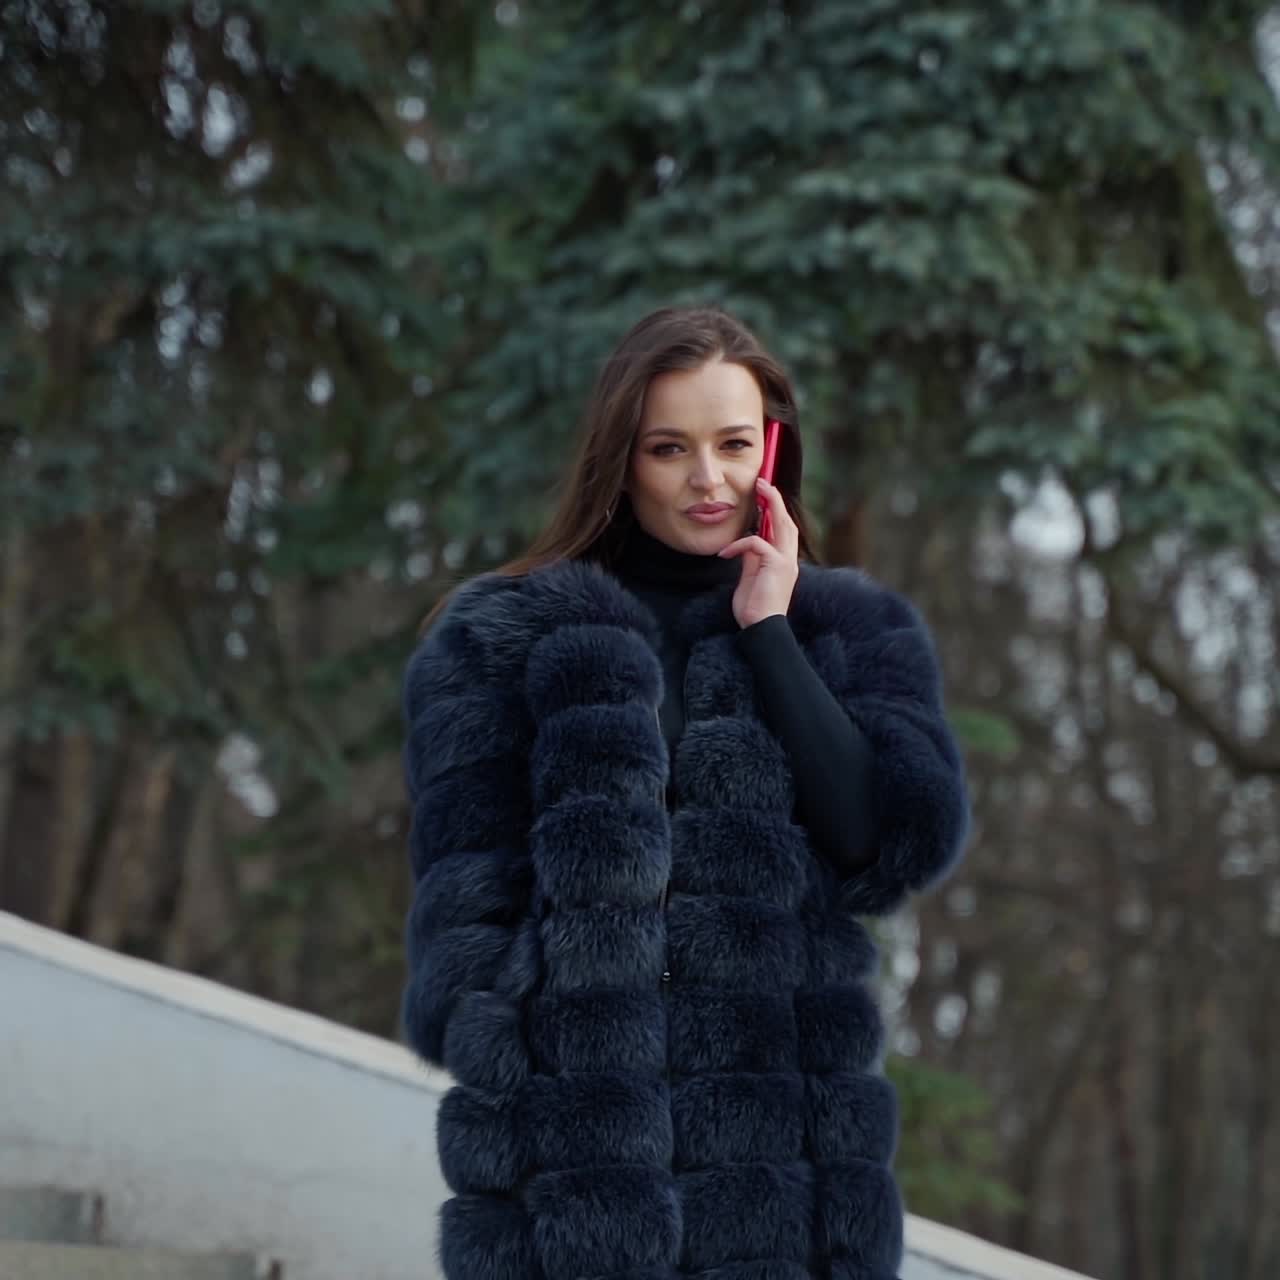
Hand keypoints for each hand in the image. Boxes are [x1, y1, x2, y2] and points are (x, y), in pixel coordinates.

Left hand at [717, 477, 799, 627]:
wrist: (761, 627)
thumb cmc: (754, 606)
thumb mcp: (751, 577)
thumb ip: (752, 559)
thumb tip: (747, 543)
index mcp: (784, 561)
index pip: (784, 530)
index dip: (776, 510)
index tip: (764, 495)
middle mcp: (789, 558)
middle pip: (787, 521)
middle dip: (776, 499)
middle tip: (763, 482)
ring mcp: (786, 561)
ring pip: (782, 524)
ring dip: (770, 504)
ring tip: (758, 489)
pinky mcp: (777, 565)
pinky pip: (756, 543)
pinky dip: (738, 545)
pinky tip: (724, 553)